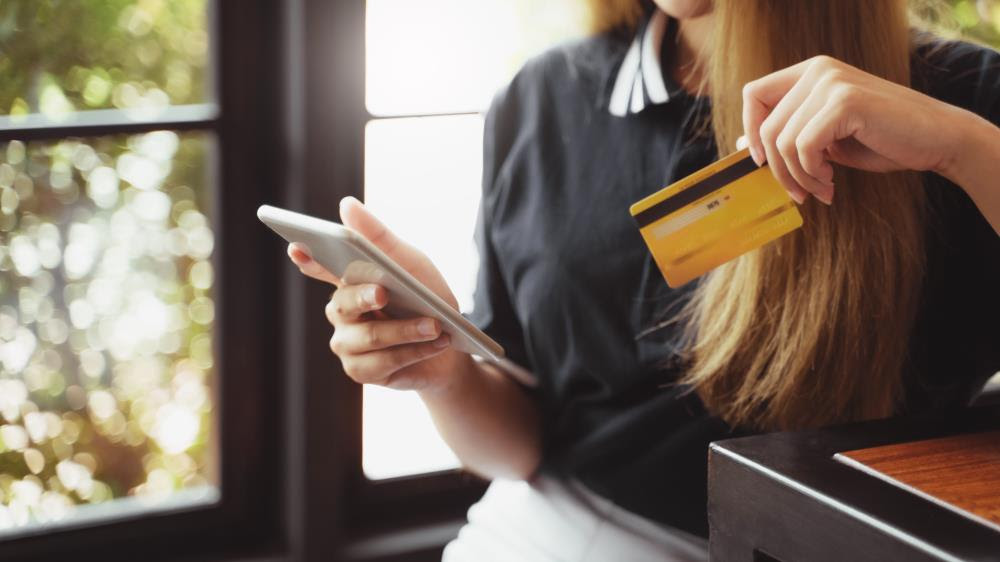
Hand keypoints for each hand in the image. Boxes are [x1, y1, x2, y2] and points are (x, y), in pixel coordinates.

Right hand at [288, 196, 471, 391]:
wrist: (452, 347)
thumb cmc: (427, 298)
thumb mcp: (411, 263)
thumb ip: (380, 237)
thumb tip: (346, 204)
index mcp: (348, 279)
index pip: (319, 266)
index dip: (307, 258)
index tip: (297, 247)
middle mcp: (341, 312)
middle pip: (344, 303)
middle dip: (366, 297)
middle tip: (384, 292)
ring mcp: (347, 343)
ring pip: (368, 337)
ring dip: (406, 330)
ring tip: (435, 325)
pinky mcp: (360, 371)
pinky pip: (382, 363)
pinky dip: (412, 352)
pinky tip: (435, 344)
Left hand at [741, 55, 982, 204]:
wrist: (937, 140)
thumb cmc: (881, 140)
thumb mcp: (826, 138)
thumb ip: (789, 135)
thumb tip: (744, 144)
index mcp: (811, 72)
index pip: (754, 94)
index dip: (750, 130)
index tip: (762, 161)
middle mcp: (818, 70)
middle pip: (767, 127)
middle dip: (779, 170)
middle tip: (801, 194)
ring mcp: (831, 82)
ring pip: (783, 142)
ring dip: (800, 177)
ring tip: (823, 190)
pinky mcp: (845, 102)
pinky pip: (804, 146)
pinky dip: (812, 173)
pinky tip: (832, 182)